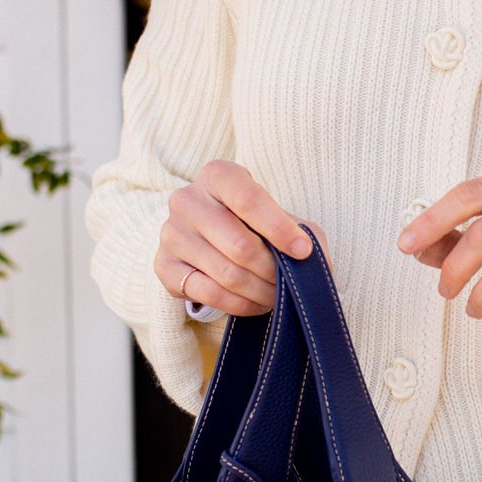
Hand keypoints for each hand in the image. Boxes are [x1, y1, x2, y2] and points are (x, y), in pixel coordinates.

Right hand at [156, 160, 331, 315]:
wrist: (204, 233)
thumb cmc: (250, 221)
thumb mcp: (278, 215)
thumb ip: (302, 232)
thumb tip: (317, 264)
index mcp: (217, 176)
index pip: (248, 199)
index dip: (279, 228)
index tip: (303, 252)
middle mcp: (187, 200)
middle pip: (239, 245)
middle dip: (272, 270)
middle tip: (289, 283)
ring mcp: (171, 234)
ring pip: (226, 274)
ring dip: (260, 292)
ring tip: (276, 295)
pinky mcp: (163, 266)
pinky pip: (208, 293)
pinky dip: (239, 305)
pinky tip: (255, 303)